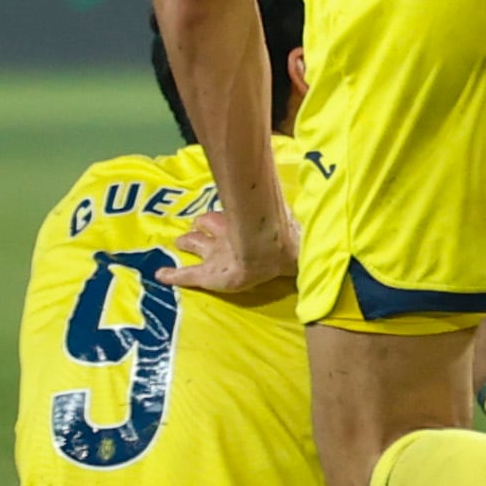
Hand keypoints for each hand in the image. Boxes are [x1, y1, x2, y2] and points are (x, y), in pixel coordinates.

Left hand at [162, 205, 299, 298]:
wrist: (272, 253)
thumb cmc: (283, 241)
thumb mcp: (285, 228)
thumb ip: (293, 220)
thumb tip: (325, 210)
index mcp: (243, 226)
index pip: (228, 216)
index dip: (220, 216)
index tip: (214, 216)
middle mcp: (227, 234)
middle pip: (207, 225)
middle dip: (200, 227)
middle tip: (193, 230)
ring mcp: (215, 253)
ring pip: (195, 242)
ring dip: (188, 241)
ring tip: (181, 241)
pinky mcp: (208, 274)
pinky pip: (186, 275)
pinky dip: (173, 275)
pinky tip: (160, 275)